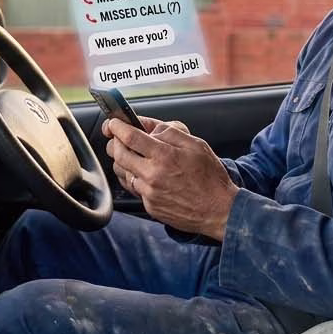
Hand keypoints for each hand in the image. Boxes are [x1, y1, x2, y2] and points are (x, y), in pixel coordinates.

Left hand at [101, 117, 238, 240]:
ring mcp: (149, 193)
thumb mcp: (197, 145)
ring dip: (123, 161)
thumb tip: (151, 129)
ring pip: (123, 173)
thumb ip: (171, 132)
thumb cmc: (211, 177)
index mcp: (164, 156)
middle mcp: (152, 175)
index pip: (130, 136)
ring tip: (133, 155)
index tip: (113, 122)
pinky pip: (133, 188)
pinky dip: (134, 177)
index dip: (117, 126)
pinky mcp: (150, 206)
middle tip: (118, 137)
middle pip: (119, 154)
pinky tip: (144, 173)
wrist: (219, 211)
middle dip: (115, 142)